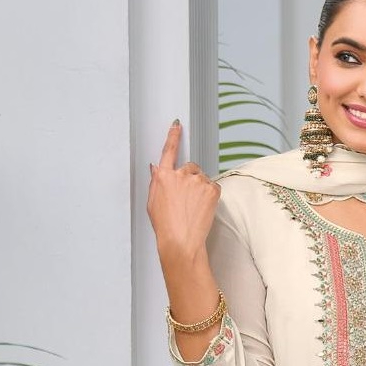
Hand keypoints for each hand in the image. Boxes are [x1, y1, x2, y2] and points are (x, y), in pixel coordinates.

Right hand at [146, 120, 220, 264]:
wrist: (181, 241)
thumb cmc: (166, 226)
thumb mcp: (153, 202)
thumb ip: (156, 182)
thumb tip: (157, 170)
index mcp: (163, 176)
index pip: (169, 150)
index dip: (173, 136)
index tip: (177, 125)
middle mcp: (180, 174)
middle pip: (189, 167)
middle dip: (189, 178)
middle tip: (187, 199)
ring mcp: (197, 181)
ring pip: (201, 178)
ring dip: (199, 188)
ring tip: (193, 207)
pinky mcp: (211, 189)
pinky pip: (213, 186)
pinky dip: (209, 195)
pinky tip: (201, 207)